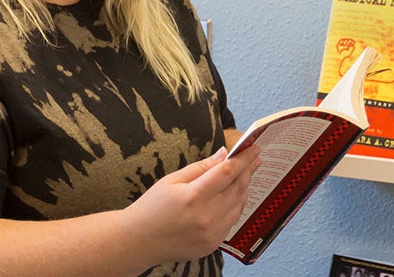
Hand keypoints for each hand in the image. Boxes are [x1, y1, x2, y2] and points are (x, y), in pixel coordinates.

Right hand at [122, 145, 260, 264]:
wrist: (139, 241)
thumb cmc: (152, 207)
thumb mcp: (172, 180)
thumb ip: (201, 168)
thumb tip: (224, 154)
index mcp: (192, 197)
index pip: (227, 173)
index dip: (243, 159)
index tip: (253, 148)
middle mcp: (205, 217)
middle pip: (237, 188)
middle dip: (248, 170)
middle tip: (254, 157)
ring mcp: (210, 234)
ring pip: (238, 205)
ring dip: (244, 188)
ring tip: (244, 174)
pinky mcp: (212, 244)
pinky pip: (231, 221)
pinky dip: (235, 206)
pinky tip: (232, 196)